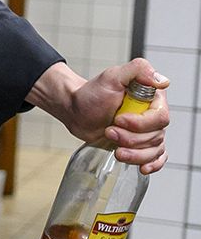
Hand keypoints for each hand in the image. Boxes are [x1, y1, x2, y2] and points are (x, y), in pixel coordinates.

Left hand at [28, 59, 171, 172]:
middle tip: (109, 131)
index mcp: (153, 99)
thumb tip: (162, 82)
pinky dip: (153, 164)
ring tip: (114, 147)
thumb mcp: (112, 76)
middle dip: (131, 138)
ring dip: (134, 153)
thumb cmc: (92, 93)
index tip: (118, 119)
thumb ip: (138, 70)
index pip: (160, 118)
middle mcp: (153, 116)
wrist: (76, 110)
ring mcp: (147, 132)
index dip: (140, 123)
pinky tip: (143, 168)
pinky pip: (156, 157)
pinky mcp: (139, 145)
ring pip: (154, 150)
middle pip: (156, 136)